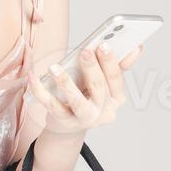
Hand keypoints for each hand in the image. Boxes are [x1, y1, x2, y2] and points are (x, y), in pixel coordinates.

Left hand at [25, 43, 143, 135]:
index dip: (111, 63)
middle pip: (99, 89)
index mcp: (116, 99)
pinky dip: (40, 90)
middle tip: (85, 51)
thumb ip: (117, 66)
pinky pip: (50, 105)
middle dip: (92, 69)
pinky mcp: (63, 122)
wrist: (69, 126)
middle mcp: (103, 112)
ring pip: (77, 101)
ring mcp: (83, 119)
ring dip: (66, 83)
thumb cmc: (88, 96)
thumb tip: (136, 47)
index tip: (104, 44)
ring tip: (55, 67)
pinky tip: (33, 76)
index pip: (116, 80)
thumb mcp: (104, 83)